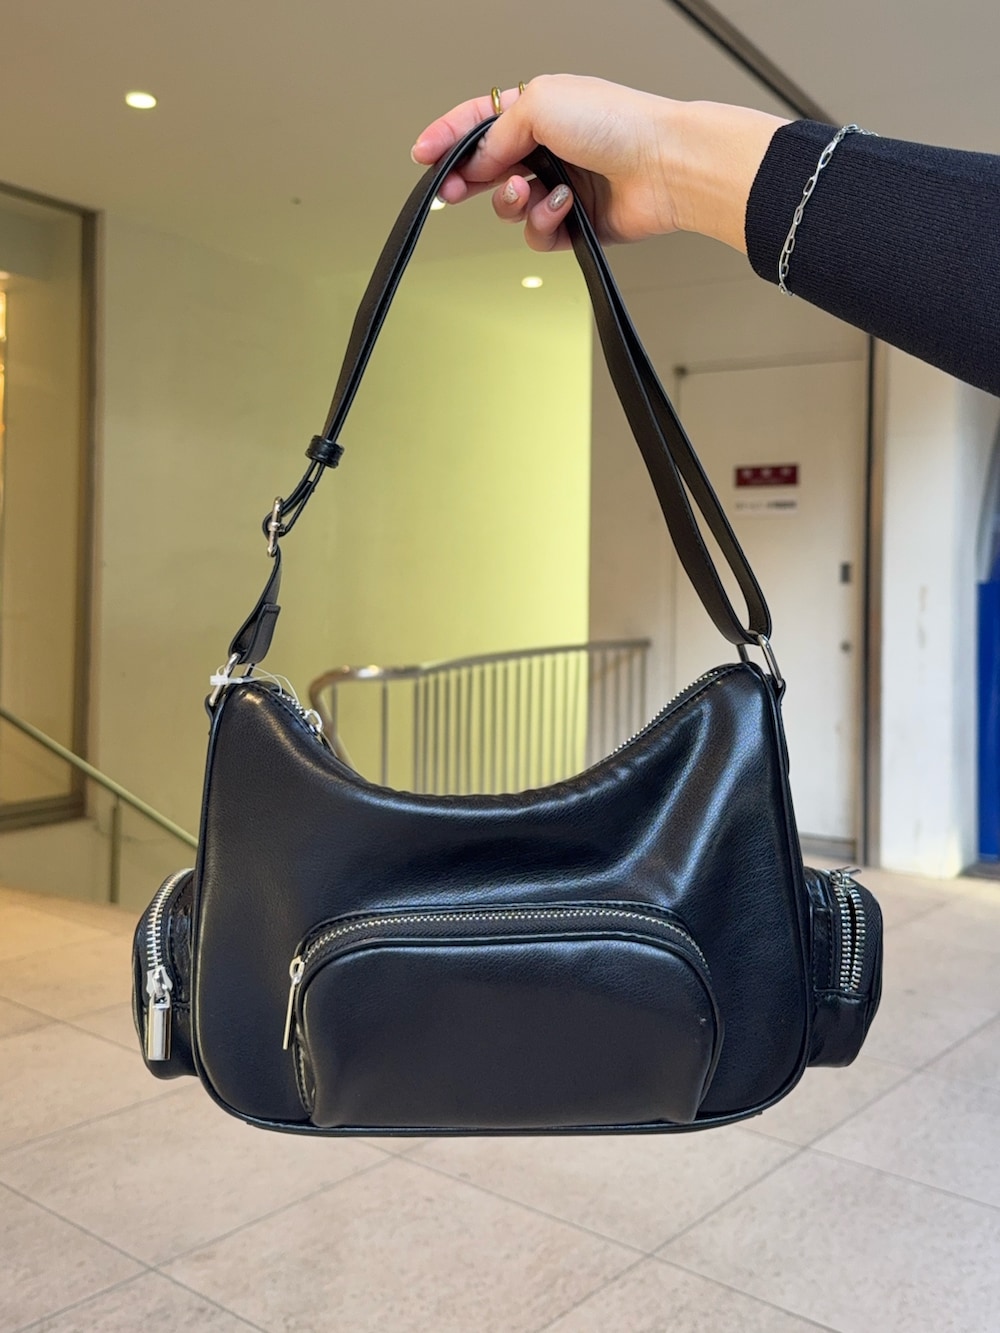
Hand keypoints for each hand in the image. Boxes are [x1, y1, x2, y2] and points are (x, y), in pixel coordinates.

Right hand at [411, 74, 788, 254]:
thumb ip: (496, 134)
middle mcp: (547, 147)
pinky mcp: (574, 222)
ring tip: (532, 192)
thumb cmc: (616, 124)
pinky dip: (546, 224)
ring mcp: (560, 185)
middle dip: (469, 180)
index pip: (478, 121)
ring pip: (510, 208)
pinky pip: (539, 234)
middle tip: (455, 190)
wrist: (663, 166)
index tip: (422, 155)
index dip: (447, 138)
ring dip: (515, 204)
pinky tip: (566, 209)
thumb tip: (479, 162)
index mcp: (537, 108)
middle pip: (488, 169)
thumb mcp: (538, 105)